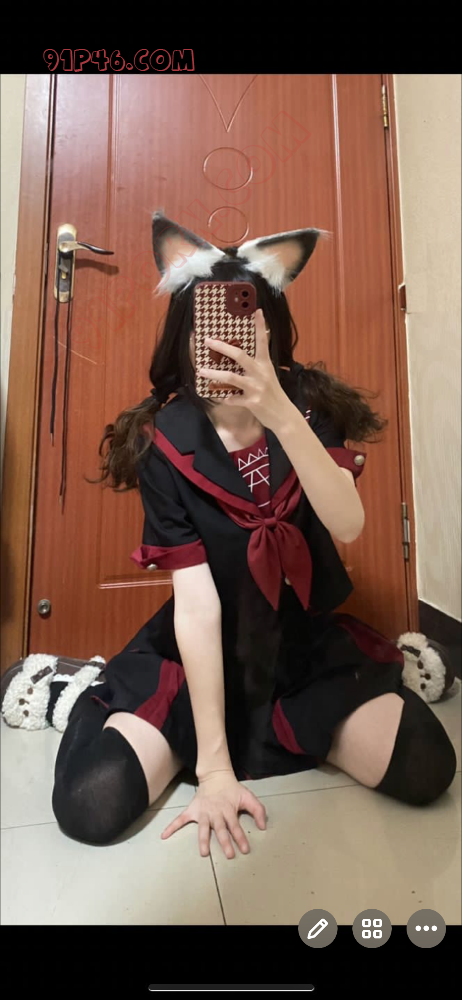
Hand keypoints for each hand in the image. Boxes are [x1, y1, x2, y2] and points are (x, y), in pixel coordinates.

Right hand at [160, 767, 266, 858]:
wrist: (216, 776)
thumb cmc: (233, 790)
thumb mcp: (248, 797)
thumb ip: (258, 811)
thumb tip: (263, 827)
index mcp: (228, 810)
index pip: (235, 826)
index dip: (240, 837)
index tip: (245, 849)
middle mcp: (215, 813)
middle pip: (220, 829)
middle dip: (225, 842)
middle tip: (229, 854)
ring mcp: (203, 813)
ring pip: (203, 828)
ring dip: (203, 840)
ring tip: (204, 853)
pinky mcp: (192, 811)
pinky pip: (180, 819)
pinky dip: (172, 826)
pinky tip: (164, 835)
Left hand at [197, 308, 293, 432]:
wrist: (283, 416)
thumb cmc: (273, 394)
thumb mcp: (268, 375)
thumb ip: (257, 365)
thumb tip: (241, 355)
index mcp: (265, 364)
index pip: (263, 341)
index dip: (260, 325)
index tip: (256, 310)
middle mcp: (260, 373)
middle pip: (239, 355)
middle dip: (222, 347)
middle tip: (208, 341)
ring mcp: (256, 387)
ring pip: (231, 377)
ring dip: (214, 374)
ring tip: (201, 371)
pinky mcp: (252, 402)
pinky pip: (232, 399)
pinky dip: (225, 398)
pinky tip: (222, 398)